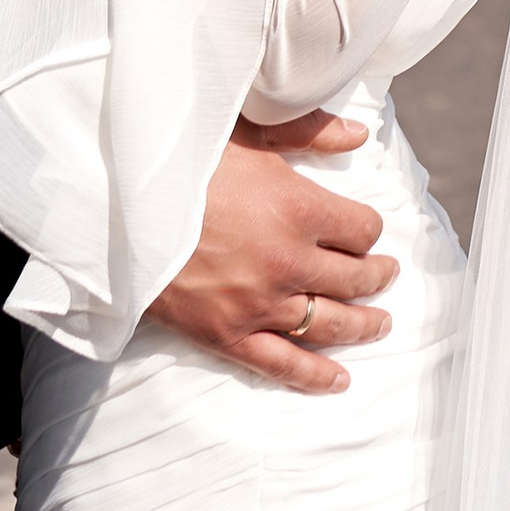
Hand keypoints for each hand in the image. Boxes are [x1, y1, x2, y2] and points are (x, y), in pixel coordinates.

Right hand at [146, 117, 397, 393]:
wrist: (122, 208)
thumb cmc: (186, 163)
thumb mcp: (248, 131)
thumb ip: (307, 132)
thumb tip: (359, 134)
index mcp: (299, 208)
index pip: (360, 228)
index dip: (369, 229)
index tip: (368, 230)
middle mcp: (289, 261)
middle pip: (354, 278)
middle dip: (377, 276)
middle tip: (387, 275)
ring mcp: (261, 303)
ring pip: (330, 323)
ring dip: (363, 324)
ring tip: (380, 322)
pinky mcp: (229, 335)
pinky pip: (283, 364)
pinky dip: (316, 375)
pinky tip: (340, 379)